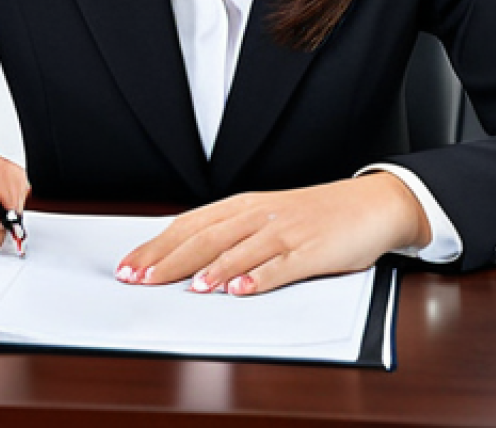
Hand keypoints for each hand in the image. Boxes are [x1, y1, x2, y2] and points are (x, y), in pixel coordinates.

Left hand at [115, 173, 429, 295]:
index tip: (129, 265)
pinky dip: (259, 277)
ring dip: (212, 269)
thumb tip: (186, 259)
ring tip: (187, 287)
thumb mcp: (263, 219)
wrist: (366, 204)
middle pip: (204, 237)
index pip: (188, 225)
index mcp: (240, 207)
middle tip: (139, 279)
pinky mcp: (311, 249)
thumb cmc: (310, 216)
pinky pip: (281, 265)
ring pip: (239, 250)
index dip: (156, 246)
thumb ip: (229, 235)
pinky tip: (241, 290)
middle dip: (168, 260)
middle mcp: (256, 216)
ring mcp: (283, 232)